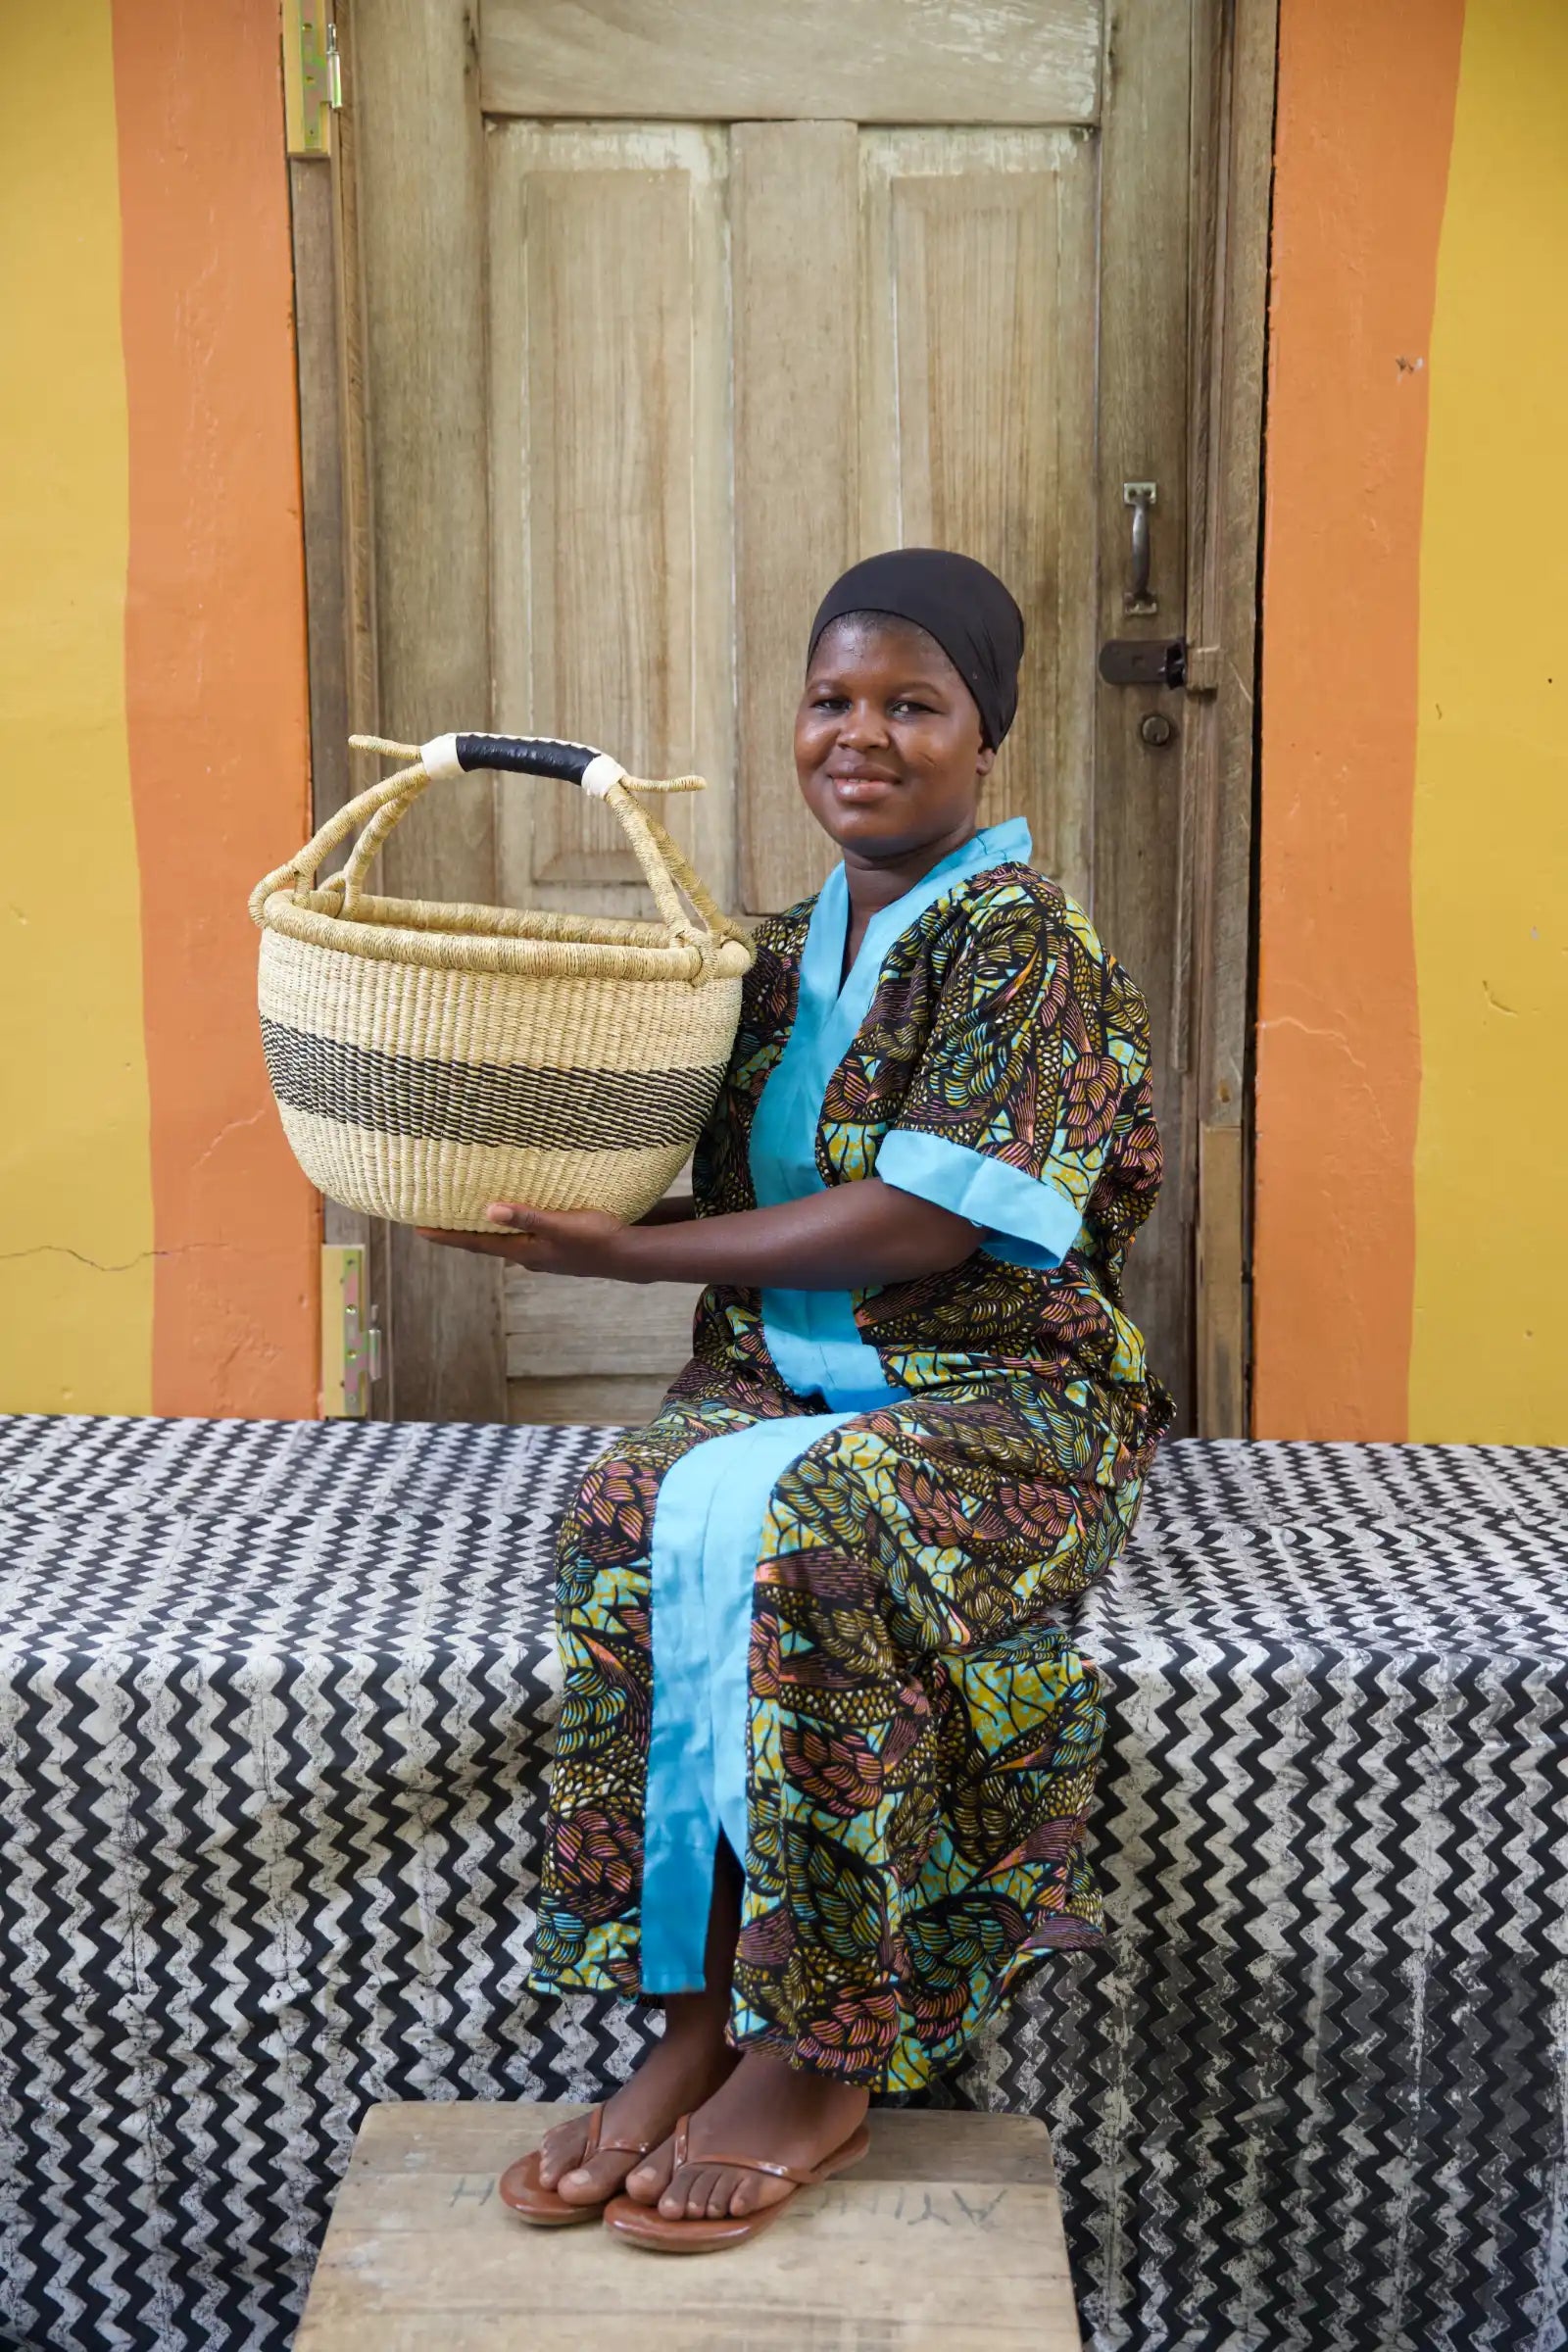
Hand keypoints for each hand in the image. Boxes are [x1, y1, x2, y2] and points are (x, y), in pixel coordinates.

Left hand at [417, 1202, 635, 1277]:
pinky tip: (513, 1213)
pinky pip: (523, 1234)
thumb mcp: (561, 1225)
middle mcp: (529, 1255)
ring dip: (485, 1228)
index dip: (447, 1236)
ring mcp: (544, 1253)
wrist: (630, 1256)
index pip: (477, 1244)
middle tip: (434, 1221)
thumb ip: (527, 1217)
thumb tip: (489, 1209)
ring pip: (505, 1239)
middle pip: (486, 1243)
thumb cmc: (597, 1238)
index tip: (418, 1231)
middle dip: (461, 1232)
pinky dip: (509, 1224)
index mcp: (524, 1252)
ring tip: (465, 1214)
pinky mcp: (558, 1246)